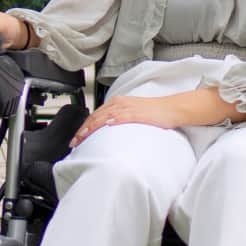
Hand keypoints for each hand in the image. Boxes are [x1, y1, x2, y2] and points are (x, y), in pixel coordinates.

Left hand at [69, 95, 185, 147]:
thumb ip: (119, 120)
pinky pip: (121, 116)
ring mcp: (128, 107)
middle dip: (83, 130)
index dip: (83, 127)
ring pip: (104, 116)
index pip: (95, 115)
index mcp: (117, 102)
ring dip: (91, 127)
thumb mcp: (132, 114)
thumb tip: (107, 131)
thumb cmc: (155, 113)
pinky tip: (106, 126)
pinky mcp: (137, 113)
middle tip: (74, 142)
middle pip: (96, 116)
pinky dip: (112, 121)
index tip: (76, 139)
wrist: (171, 108)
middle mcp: (120, 103)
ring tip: (82, 138)